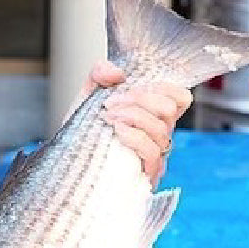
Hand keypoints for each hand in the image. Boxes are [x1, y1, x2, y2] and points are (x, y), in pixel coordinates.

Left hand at [71, 61, 192, 186]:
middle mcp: (158, 135)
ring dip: (132, 116)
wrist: (68, 159)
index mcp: (154, 115)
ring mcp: (155, 156)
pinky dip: (134, 136)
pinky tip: (116, 131)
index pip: (180, 98)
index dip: (160, 87)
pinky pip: (151, 151)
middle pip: (169, 109)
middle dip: (139, 99)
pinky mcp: (145, 174)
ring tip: (108, 117)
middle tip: (111, 103)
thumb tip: (116, 72)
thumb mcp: (90, 94)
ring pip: (160, 129)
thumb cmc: (85, 130)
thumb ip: (100, 73)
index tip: (130, 87)